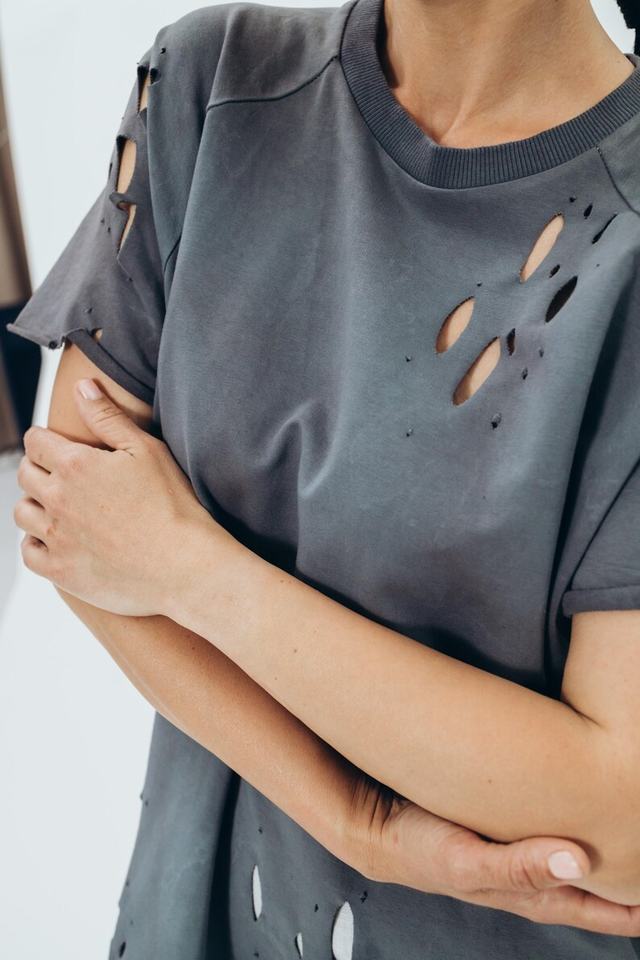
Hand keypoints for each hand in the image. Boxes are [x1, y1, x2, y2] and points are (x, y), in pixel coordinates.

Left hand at [13, 377, 233, 615]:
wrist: (185, 565)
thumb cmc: (173, 504)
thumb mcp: (146, 450)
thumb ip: (108, 416)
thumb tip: (81, 387)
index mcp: (75, 465)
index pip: (36, 441)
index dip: (46, 440)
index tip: (59, 446)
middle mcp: (58, 500)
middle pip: (25, 475)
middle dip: (40, 469)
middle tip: (64, 476)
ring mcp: (56, 538)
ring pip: (23, 513)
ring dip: (36, 505)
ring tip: (61, 507)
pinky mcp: (61, 571)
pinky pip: (29, 552)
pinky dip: (37, 542)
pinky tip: (59, 539)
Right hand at [349, 774, 639, 935]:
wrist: (374, 821)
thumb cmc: (419, 848)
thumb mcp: (467, 863)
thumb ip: (520, 866)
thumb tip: (580, 864)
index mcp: (524, 887)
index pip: (587, 905)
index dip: (623, 910)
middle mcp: (523, 870)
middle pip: (584, 884)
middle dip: (621, 886)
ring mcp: (510, 846)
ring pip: (568, 856)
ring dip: (599, 858)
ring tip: (629, 848)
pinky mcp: (496, 820)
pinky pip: (542, 827)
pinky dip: (566, 829)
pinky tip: (574, 814)